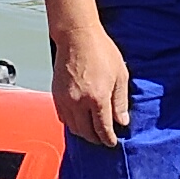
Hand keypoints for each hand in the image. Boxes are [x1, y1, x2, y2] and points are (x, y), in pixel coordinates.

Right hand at [49, 15, 132, 148]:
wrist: (77, 36)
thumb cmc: (101, 51)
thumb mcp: (120, 75)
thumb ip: (120, 101)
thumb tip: (122, 121)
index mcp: (98, 98)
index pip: (103, 129)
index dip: (108, 139)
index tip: (112, 143)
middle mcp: (79, 102)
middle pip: (87, 132)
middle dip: (96, 139)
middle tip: (103, 139)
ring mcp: (66, 99)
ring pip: (73, 128)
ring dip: (83, 133)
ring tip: (92, 132)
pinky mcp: (56, 94)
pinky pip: (63, 117)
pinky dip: (71, 123)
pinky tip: (79, 120)